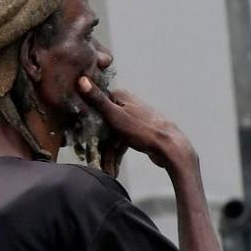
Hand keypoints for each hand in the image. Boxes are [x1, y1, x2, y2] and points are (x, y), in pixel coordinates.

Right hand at [77, 79, 193, 170]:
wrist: (170, 147)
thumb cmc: (143, 130)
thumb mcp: (114, 115)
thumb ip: (97, 99)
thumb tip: (82, 79)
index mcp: (121, 96)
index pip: (94, 106)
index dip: (86, 123)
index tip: (81, 138)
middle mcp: (126, 104)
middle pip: (102, 124)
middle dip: (98, 146)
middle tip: (96, 161)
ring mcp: (132, 118)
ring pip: (111, 136)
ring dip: (108, 154)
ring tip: (108, 171)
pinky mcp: (137, 131)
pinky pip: (121, 142)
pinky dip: (116, 155)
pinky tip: (113, 169)